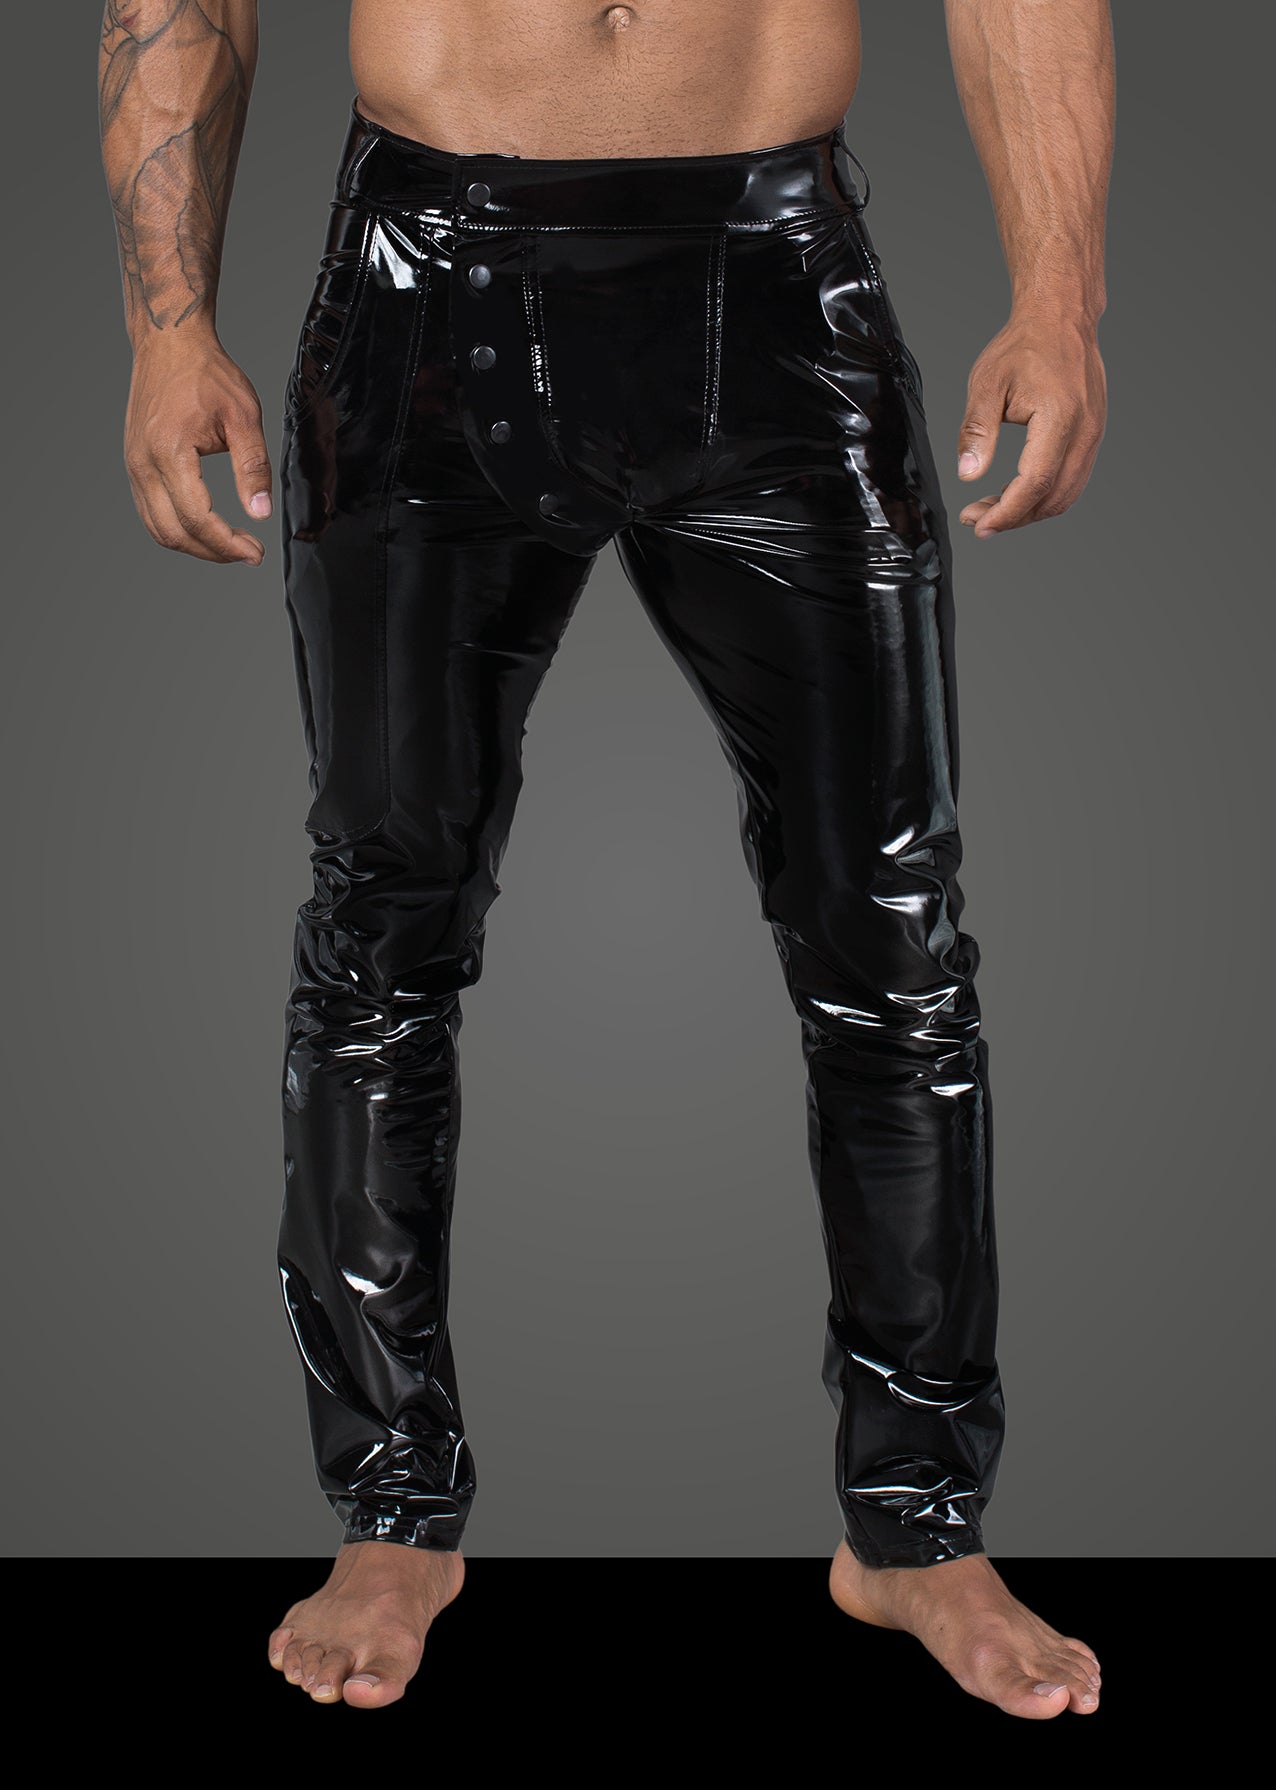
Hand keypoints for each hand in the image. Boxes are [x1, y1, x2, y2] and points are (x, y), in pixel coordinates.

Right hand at [124, 333, 271, 563]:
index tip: (255, 553)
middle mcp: (143, 463)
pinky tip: (206, 527)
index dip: (228, 544)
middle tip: (248, 552)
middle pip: (173, 533)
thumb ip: (253, 467)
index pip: (197, 518)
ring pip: (158, 529)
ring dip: (195, 546)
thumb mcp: (243, 416)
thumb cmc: (206, 373)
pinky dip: (178, 529)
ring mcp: (134, 465)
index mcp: (169, 451)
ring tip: (230, 545)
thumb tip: (260, 512)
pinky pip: (151, 512)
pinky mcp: (134, 464)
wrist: (169, 344)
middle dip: (213, 552)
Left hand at [956, 311, 1106, 538]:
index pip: (1035, 483)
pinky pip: (1072, 479)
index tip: (979, 524)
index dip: (1006, 512)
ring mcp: (1094, 435)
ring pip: (1065, 495)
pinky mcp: (1093, 435)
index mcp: (1060, 418)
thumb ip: (977, 431)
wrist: (1061, 317)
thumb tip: (968, 473)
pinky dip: (1044, 495)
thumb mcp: (987, 383)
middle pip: (1052, 498)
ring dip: (1029, 511)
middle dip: (1013, 517)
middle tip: (977, 519)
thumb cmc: (1025, 345)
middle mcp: (1085, 431)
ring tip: (993, 509)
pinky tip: (1016, 492)